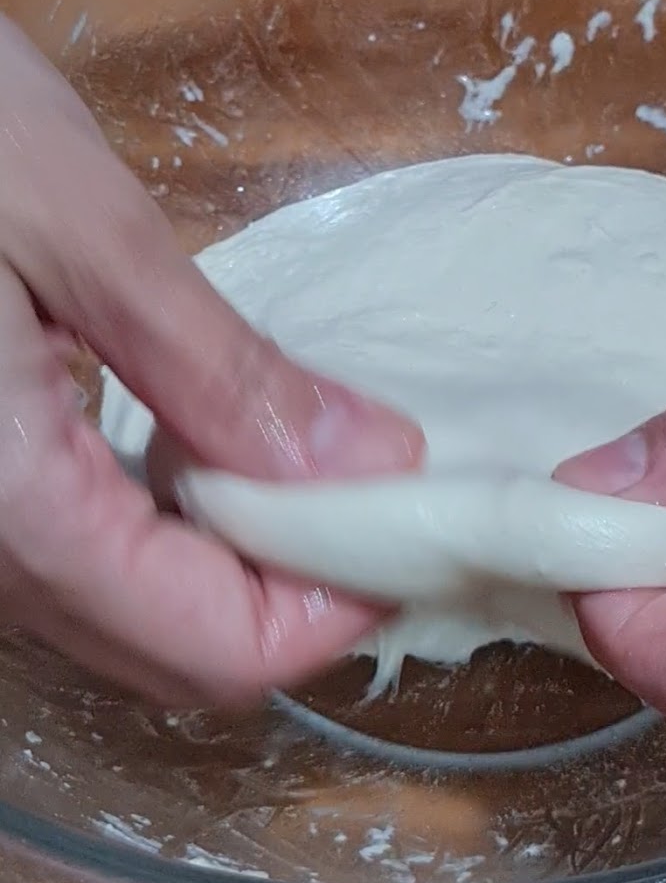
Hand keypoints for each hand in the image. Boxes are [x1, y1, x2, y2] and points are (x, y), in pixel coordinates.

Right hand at [0, 16, 422, 707]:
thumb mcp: (82, 226)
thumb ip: (223, 371)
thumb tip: (372, 465)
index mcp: (12, 509)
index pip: (217, 650)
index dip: (335, 606)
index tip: (409, 518)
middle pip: (175, 656)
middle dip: (293, 590)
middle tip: (369, 482)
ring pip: (127, 620)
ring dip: (234, 563)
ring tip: (300, 458)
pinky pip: (80, 563)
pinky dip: (165, 532)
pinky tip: (195, 444)